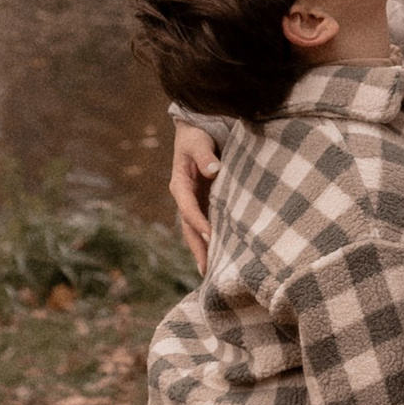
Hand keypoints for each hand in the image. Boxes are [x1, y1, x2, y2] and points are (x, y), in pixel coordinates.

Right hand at [169, 122, 219, 262]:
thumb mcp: (197, 140)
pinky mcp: (205, 202)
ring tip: (213, 274)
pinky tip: (224, 256)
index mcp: (180, 184)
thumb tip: (213, 170)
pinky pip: (208, 224)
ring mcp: (195, 202)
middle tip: (207, 270)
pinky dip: (213, 240)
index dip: (198, 223)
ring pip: (197, 231)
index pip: (188, 208)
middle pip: (189, 228)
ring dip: (204, 250)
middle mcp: (185, 198)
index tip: (210, 236)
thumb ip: (204, 154)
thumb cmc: (196, 135)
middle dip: (198, 248)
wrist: (196, 130)